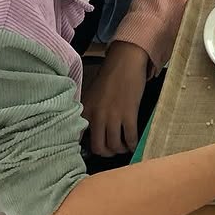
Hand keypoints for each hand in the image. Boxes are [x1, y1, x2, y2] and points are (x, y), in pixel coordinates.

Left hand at [81, 41, 148, 156]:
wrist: (126, 61)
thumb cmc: (111, 76)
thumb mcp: (93, 95)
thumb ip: (90, 113)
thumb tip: (91, 131)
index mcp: (86, 110)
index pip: (81, 139)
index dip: (88, 148)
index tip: (96, 151)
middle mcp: (97, 116)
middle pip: (99, 147)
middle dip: (107, 153)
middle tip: (112, 150)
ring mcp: (113, 116)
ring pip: (114, 145)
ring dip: (120, 149)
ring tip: (124, 146)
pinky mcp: (129, 113)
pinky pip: (129, 137)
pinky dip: (132, 144)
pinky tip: (134, 143)